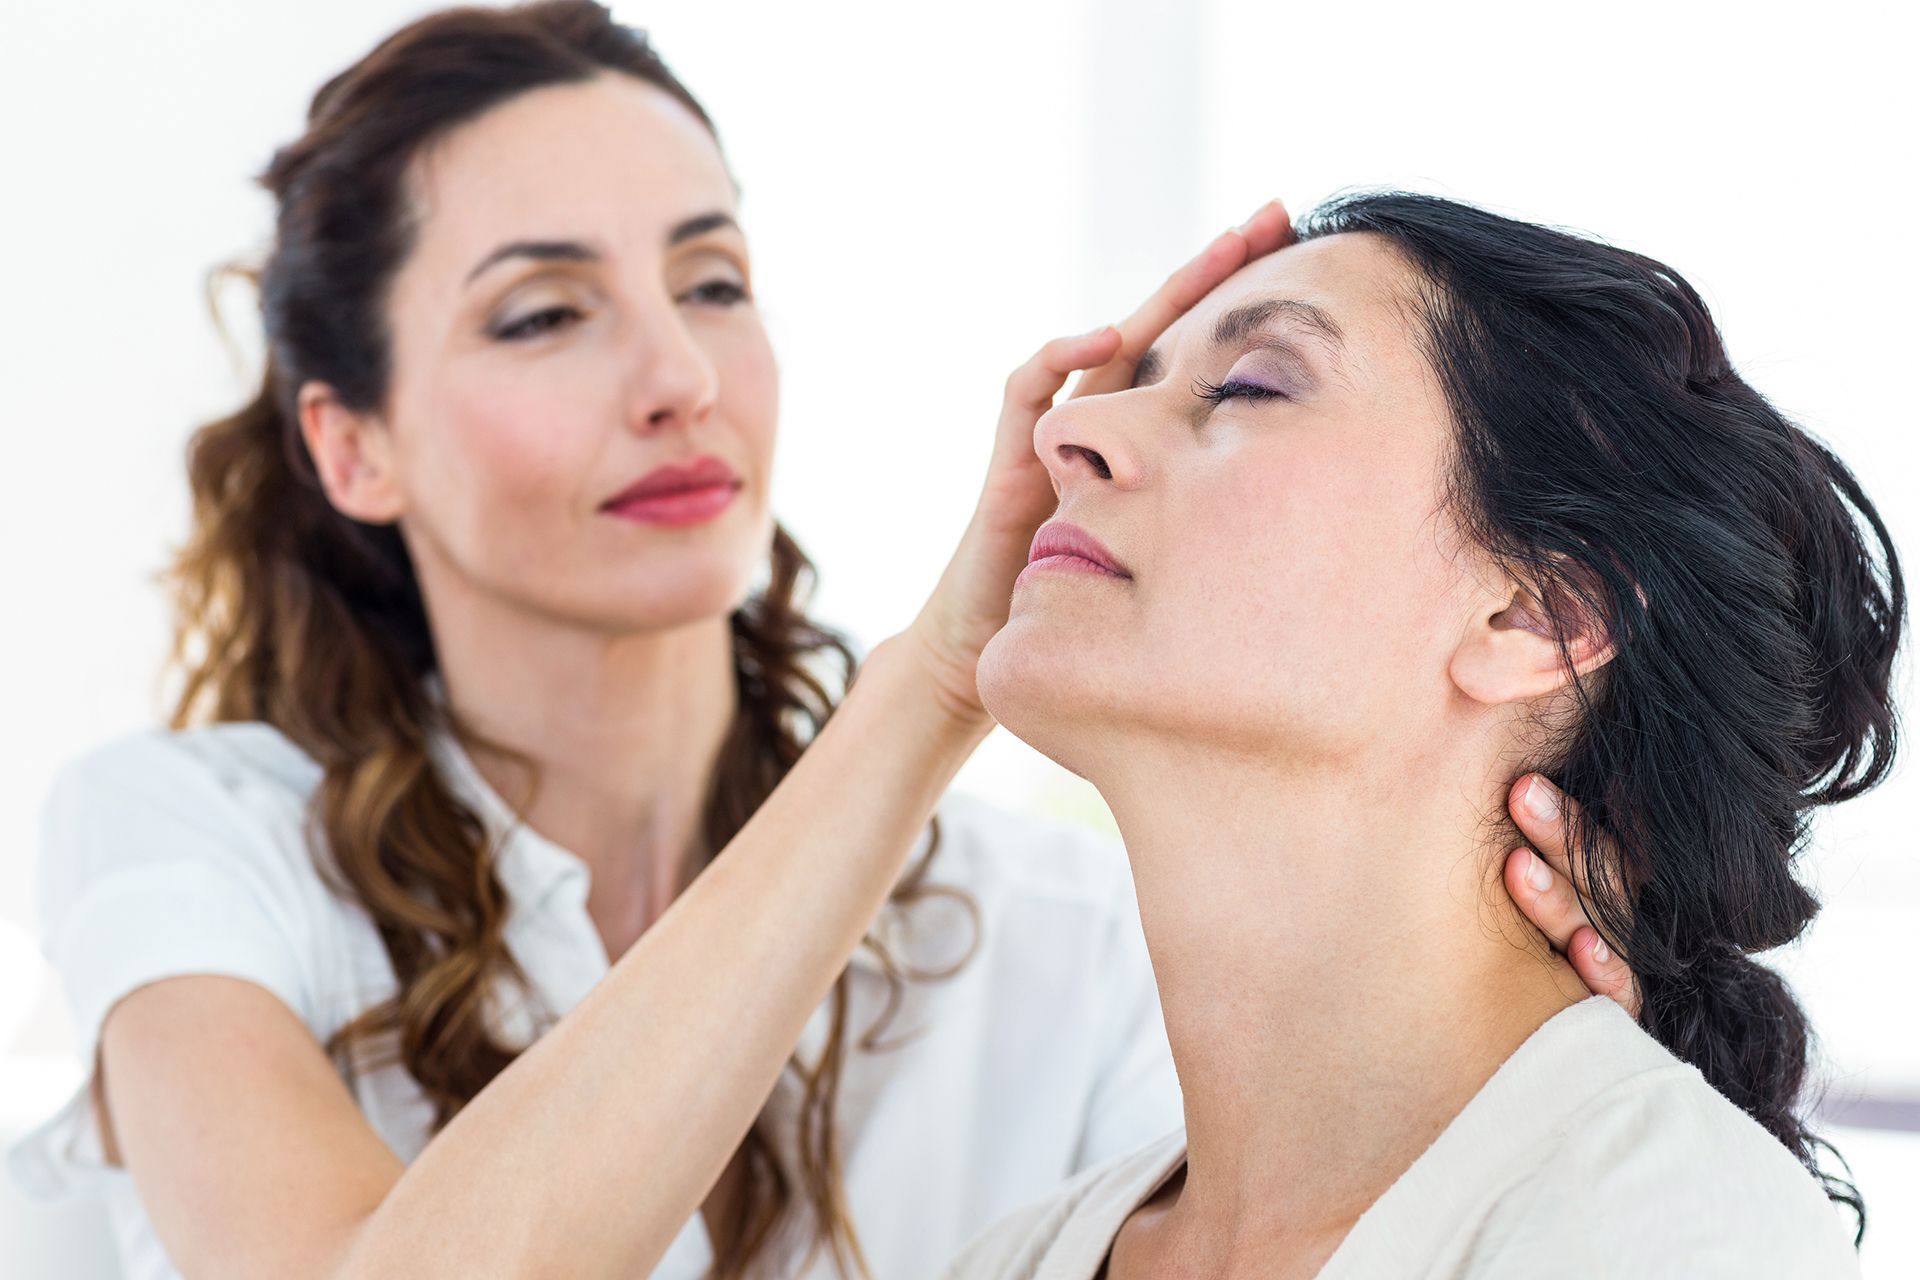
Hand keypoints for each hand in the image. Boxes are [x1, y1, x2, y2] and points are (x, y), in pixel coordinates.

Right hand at [904, 200, 1295, 725]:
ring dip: (1160, 298)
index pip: (1197, 358)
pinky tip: (1106, 334)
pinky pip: (1030, 390)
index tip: (1306, 263)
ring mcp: (1055, 430)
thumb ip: (1220, 532)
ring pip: (1107, 343)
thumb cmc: (1088, 603)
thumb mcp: (1174, 559)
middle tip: (1273, 216)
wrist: (998, 638)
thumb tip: (1321, 531)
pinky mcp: (1013, 454)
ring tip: (1214, 256)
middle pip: (1162, 327)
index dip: (1245, 312)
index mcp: (1140, 440)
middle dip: (1215, 269)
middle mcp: (1099, 421)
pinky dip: (1064, 355)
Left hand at [1503, 774, 1642, 1016]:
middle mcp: (1610, 920)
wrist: (1537, 1043)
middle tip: (1521, 793)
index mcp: (1596, 883)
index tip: (1527, 778)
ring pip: (1598, 925)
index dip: (1568, 810)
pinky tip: (1582, 946)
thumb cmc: (1518, 945)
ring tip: (1518, 866)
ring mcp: (1616, 966)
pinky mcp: (1616, 1014)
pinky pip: (1618, 994)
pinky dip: (1604, 969)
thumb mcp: (1526, 884)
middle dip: (1559, 833)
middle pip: (1600, 872)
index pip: (1593, 838)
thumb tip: (1500, 768)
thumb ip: (1531, 840)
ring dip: (1559, 897)